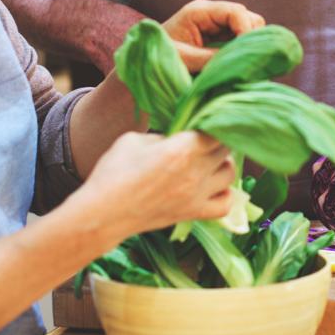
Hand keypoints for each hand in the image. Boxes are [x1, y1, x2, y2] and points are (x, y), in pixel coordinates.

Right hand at [81, 131, 234, 238]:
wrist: (103, 213)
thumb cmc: (113, 172)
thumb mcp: (134, 140)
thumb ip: (163, 136)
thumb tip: (178, 138)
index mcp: (182, 149)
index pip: (216, 130)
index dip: (214, 122)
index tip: (205, 121)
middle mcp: (195, 171)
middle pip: (225, 149)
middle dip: (217, 141)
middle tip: (204, 139)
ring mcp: (197, 195)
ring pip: (230, 174)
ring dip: (223, 164)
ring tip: (210, 161)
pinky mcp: (193, 214)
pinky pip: (225, 205)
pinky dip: (225, 194)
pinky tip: (214, 187)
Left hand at [163, 0, 264, 71]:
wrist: (145, 62)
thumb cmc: (157, 57)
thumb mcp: (183, 59)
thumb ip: (210, 58)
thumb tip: (237, 61)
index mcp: (199, 11)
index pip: (235, 11)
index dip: (247, 30)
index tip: (247, 52)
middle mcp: (211, 14)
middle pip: (247, 17)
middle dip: (251, 37)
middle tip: (246, 61)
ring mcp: (216, 24)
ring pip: (248, 28)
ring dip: (249, 45)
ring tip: (242, 63)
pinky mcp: (219, 37)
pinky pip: (240, 39)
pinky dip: (244, 50)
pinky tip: (238, 63)